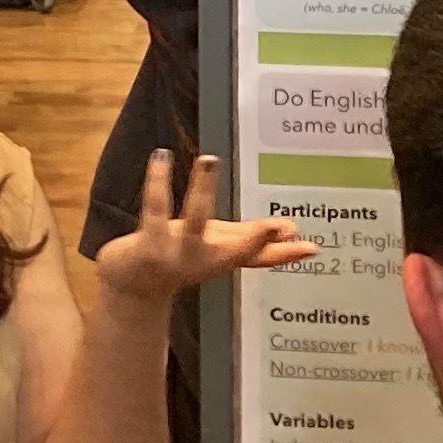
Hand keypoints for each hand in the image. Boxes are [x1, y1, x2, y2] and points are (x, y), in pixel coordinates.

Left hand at [94, 152, 314, 300]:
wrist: (132, 286)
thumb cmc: (179, 259)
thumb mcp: (218, 246)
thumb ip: (253, 238)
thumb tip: (293, 230)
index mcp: (224, 258)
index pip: (260, 257)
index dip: (284, 254)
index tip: (309, 247)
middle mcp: (203, 261)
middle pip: (232, 252)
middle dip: (254, 241)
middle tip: (276, 227)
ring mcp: (175, 255)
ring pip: (193, 223)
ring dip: (202, 192)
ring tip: (210, 160)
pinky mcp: (147, 246)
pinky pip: (154, 209)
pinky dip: (158, 181)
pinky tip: (162, 156)